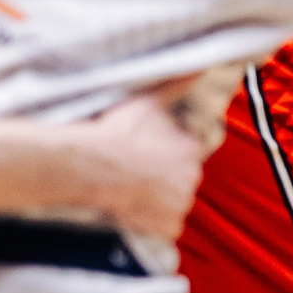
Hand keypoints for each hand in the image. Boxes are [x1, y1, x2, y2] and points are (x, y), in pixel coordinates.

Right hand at [76, 77, 214, 240]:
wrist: (91, 164)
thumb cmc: (117, 131)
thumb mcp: (148, 101)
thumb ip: (178, 83)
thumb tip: (201, 64)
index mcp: (192, 149)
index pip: (188, 153)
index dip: (167, 152)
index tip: (147, 151)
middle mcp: (192, 178)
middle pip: (182, 179)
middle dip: (165, 176)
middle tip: (137, 170)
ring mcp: (180, 205)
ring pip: (175, 202)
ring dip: (160, 199)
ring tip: (134, 188)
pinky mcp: (167, 227)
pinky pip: (167, 227)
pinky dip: (154, 221)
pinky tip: (135, 206)